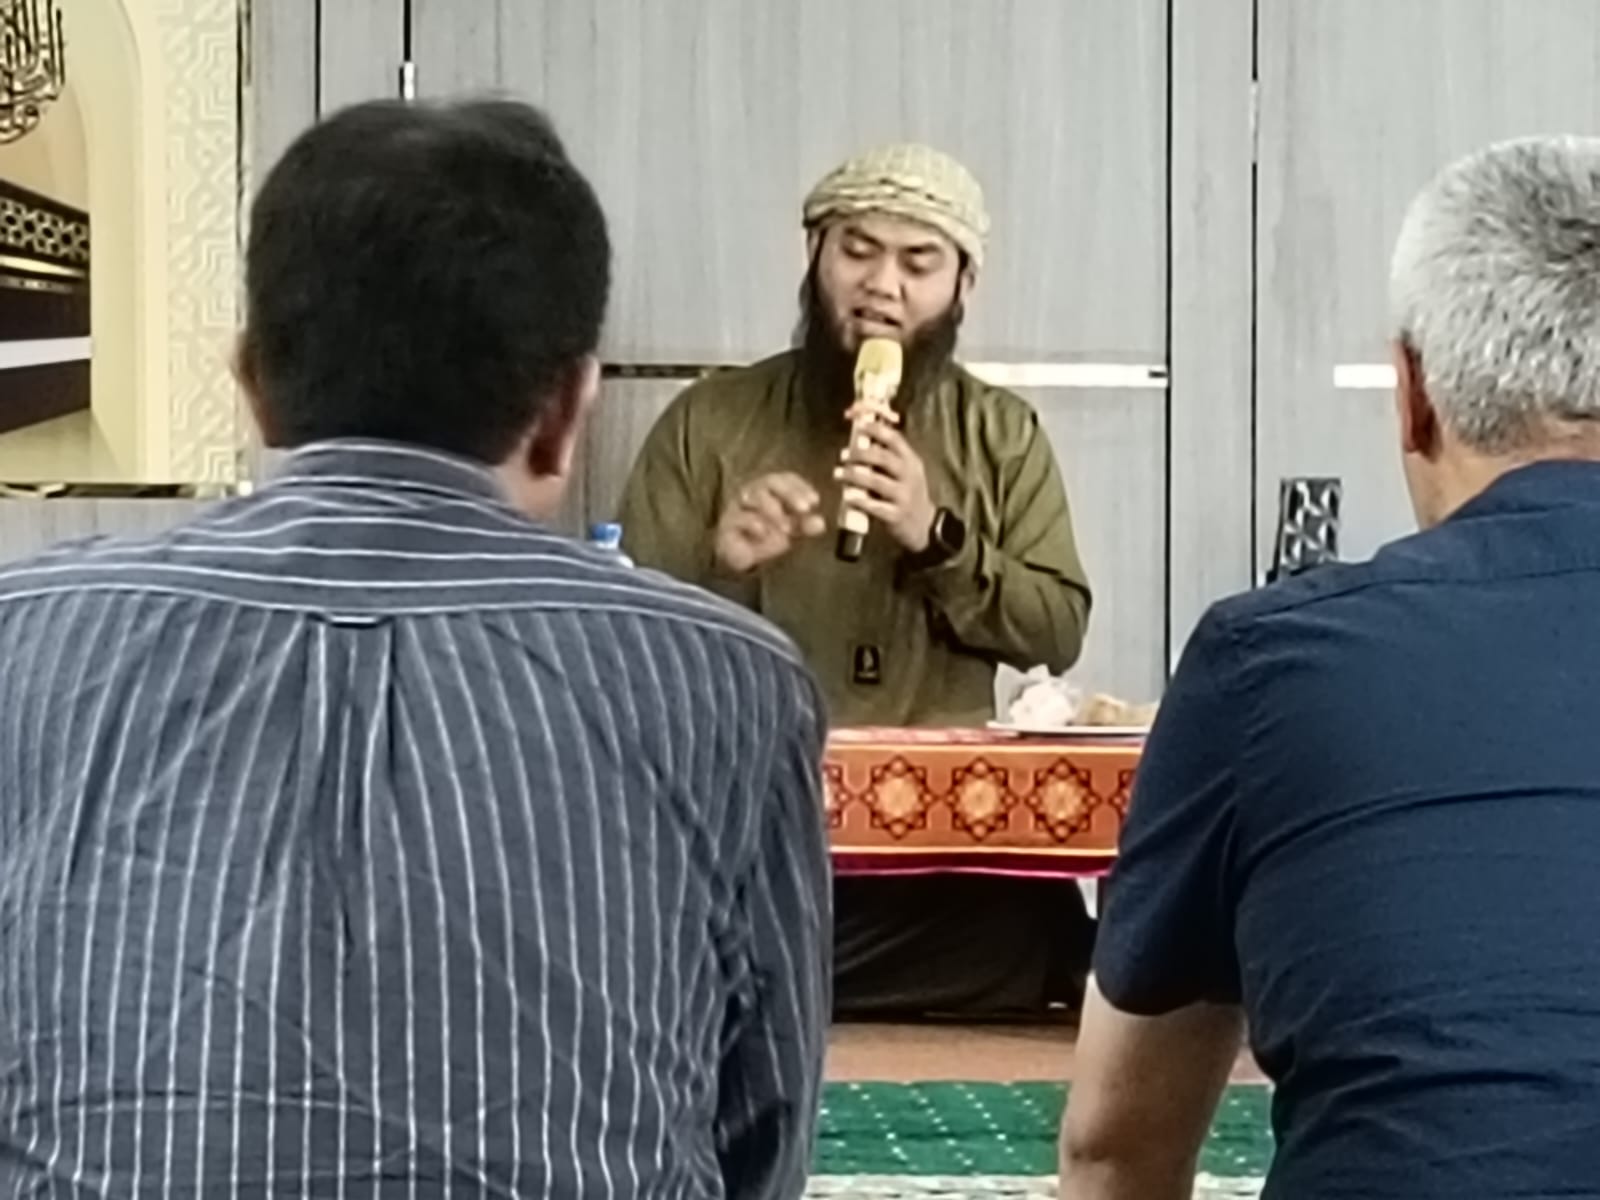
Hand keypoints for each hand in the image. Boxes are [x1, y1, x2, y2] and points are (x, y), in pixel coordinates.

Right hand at [714, 472, 826, 574]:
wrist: (742, 557)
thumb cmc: (768, 537)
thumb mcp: (791, 532)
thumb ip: (805, 526)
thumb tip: (820, 523)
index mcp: (771, 489)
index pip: (786, 478)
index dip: (800, 487)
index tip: (814, 501)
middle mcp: (753, 492)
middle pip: (770, 481)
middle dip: (790, 493)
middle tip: (804, 509)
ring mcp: (739, 505)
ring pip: (753, 495)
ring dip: (772, 508)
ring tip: (786, 528)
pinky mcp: (728, 522)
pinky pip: (739, 516)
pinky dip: (753, 522)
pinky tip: (764, 533)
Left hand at [834, 421, 937, 553]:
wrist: (924, 525)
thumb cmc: (907, 493)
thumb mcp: (905, 471)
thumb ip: (888, 457)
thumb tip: (861, 439)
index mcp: (911, 460)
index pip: (895, 439)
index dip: (876, 429)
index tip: (858, 424)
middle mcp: (909, 476)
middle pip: (883, 458)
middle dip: (860, 454)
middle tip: (843, 455)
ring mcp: (903, 496)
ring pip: (877, 481)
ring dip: (854, 476)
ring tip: (838, 473)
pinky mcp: (896, 515)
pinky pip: (875, 506)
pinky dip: (860, 500)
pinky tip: (847, 497)